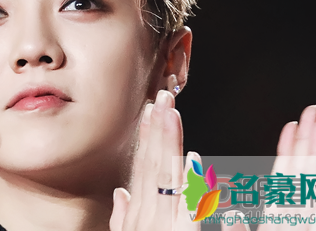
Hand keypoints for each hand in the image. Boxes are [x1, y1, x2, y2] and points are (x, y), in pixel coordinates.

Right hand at [109, 90, 199, 230]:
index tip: (151, 110)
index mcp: (139, 214)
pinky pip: (189, 209)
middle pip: (154, 165)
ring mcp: (165, 226)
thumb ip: (124, 217)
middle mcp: (149, 217)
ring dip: (169, 143)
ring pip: (167, 178)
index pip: (143, 168)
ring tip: (172, 114)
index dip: (147, 137)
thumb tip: (121, 193)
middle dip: (158, 128)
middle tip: (164, 98)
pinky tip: (193, 159)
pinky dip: (191, 184)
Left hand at [222, 105, 315, 230]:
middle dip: (308, 140)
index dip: (288, 149)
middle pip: (303, 171)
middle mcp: (293, 215)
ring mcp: (304, 224)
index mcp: (277, 213)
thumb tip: (230, 211)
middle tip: (313, 111)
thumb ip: (236, 228)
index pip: (283, 175)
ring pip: (314, 185)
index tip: (291, 125)